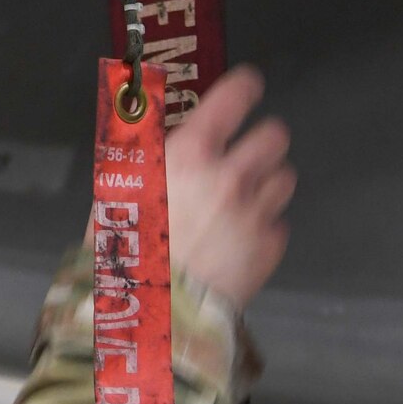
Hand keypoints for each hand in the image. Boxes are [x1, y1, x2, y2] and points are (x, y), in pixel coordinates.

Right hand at [86, 66, 292, 310]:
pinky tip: (240, 238)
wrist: (149, 315)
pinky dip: (263, 227)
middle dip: (262, 139)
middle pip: (274, 136)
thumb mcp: (118, 190)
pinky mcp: (268, 249)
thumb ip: (147, 154)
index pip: (234, 98)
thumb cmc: (121, 251)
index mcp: (188, 153)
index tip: (247, 88)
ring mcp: (254, 214)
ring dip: (267, 182)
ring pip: (284, 178)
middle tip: (248, 150)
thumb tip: (162, 132)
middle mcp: (229, 176)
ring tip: (245, 197)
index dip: (244, 88)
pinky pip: (278, 225)